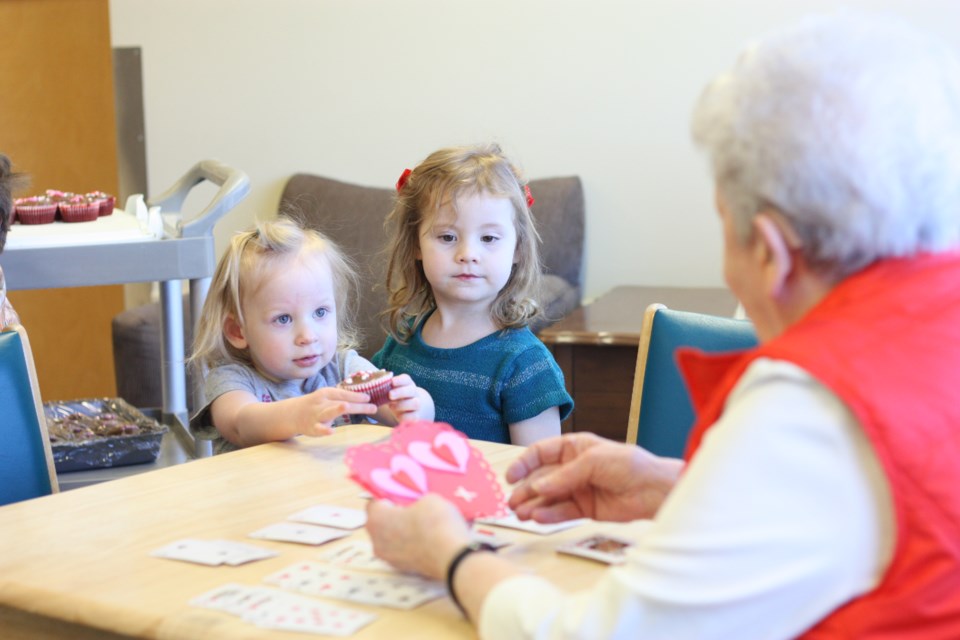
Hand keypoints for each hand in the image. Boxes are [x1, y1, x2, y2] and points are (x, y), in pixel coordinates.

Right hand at [294, 387, 376, 435]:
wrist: (292, 414)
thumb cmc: (317, 405)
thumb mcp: (327, 397)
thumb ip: (343, 397)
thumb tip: (366, 398)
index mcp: (326, 393)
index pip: (343, 393)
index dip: (356, 395)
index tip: (369, 397)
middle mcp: (322, 403)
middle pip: (341, 402)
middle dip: (356, 405)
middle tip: (372, 407)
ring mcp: (317, 415)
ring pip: (328, 412)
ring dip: (336, 409)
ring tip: (345, 406)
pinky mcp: (312, 427)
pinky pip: (319, 429)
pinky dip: (324, 430)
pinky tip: (331, 432)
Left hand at [365, 495, 469, 578]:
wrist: (452, 557)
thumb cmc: (436, 524)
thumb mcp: (429, 498)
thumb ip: (416, 500)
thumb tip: (418, 505)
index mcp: (377, 519)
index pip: (373, 503)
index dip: (386, 496)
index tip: (398, 494)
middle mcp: (377, 541)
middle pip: (380, 522)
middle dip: (393, 514)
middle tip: (412, 507)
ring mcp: (389, 558)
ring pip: (391, 538)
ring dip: (402, 531)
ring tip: (422, 523)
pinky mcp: (403, 568)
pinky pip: (402, 551)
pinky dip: (410, 544)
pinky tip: (427, 538)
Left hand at [383, 374, 434, 422]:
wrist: (411, 408)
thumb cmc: (397, 398)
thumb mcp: (392, 391)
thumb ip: (385, 388)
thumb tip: (373, 384)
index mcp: (407, 384)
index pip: (406, 379)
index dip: (399, 380)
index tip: (392, 382)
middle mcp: (414, 393)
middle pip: (411, 390)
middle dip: (400, 392)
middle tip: (390, 395)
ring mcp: (417, 405)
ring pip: (415, 403)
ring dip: (402, 405)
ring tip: (391, 407)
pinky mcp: (417, 416)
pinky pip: (414, 417)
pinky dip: (405, 417)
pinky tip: (398, 415)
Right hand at [507, 432, 683, 522]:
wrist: (654, 490)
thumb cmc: (629, 465)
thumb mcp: (593, 461)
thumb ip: (564, 476)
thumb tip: (538, 487)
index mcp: (573, 448)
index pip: (540, 453)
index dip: (524, 464)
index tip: (510, 477)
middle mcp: (571, 469)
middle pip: (541, 479)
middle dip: (526, 490)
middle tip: (513, 503)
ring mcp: (577, 489)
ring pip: (548, 498)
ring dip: (534, 506)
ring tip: (521, 514)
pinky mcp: (584, 509)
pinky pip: (562, 513)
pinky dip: (549, 516)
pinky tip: (538, 519)